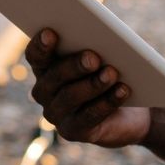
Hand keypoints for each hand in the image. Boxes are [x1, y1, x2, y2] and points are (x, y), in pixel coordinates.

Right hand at [24, 29, 148, 148]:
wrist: (128, 113)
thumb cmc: (110, 74)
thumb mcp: (101, 58)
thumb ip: (93, 48)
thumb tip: (96, 42)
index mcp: (45, 67)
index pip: (36, 55)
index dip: (41, 45)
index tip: (51, 32)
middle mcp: (44, 91)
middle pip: (54, 77)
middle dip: (73, 66)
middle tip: (93, 57)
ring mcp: (56, 114)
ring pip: (70, 97)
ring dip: (93, 84)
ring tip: (112, 73)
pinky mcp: (72, 132)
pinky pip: (88, 117)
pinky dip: (107, 102)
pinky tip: (122, 90)